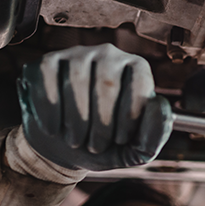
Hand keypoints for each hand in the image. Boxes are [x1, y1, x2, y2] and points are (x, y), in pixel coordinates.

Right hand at [17, 44, 170, 170]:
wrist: (64, 150)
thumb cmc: (106, 146)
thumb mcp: (136, 150)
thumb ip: (156, 133)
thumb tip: (159, 103)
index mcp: (137, 70)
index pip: (139, 85)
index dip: (129, 118)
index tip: (120, 140)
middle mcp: (109, 54)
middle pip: (106, 85)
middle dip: (101, 126)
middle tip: (95, 146)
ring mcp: (76, 54)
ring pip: (76, 82)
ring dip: (75, 122)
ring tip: (76, 140)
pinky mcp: (46, 62)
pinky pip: (46, 80)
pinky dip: (49, 112)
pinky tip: (53, 128)